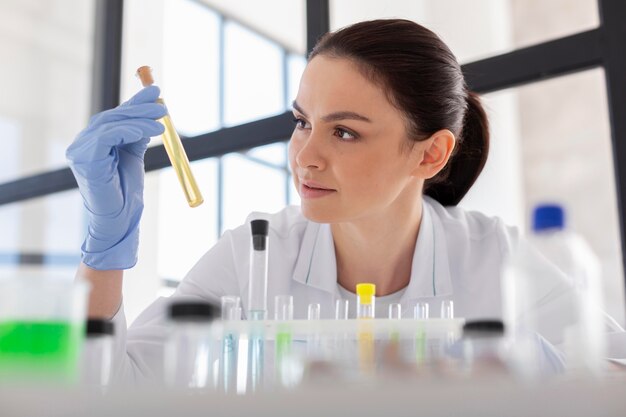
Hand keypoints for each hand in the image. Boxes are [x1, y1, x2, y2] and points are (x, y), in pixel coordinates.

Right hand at [66, 86, 165, 269]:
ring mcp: (80, 151)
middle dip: (140, 108)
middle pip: (112, 116)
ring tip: (163, 122)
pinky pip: (107, 137)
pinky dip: (128, 131)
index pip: (115, 116)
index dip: (136, 102)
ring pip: (112, 124)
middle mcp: (83, 144)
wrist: (120, 220)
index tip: (156, 92)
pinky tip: (149, 131)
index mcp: (94, 143)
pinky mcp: (84, 159)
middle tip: (163, 105)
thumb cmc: (126, 194)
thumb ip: (136, 137)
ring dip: (140, 120)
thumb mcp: (133, 157)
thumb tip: (150, 116)